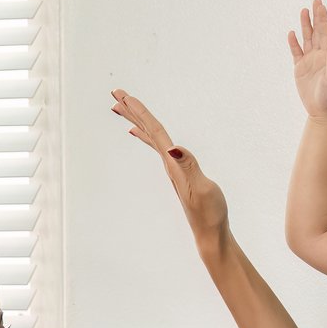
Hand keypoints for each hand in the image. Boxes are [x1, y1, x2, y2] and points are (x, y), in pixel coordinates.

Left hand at [116, 90, 229, 246]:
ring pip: (150, 138)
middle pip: (146, 131)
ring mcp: (172, 169)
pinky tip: (139, 134)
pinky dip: (147, 137)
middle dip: (131, 111)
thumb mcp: (202, 188)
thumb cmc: (209, 213)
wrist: (210, 235)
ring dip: (137, 120)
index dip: (140, 112)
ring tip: (123, 107)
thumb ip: (189, 166)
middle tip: (115, 92)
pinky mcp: (178, 174)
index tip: (124, 96)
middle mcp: (168, 164)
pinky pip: (158, 148)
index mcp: (172, 164)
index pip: (154, 132)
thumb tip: (173, 148)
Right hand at [287, 0, 326, 118]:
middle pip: (317, 31)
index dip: (323, 18)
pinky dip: (294, 43)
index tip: (320, 5)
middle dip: (316, 16)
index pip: (326, 32)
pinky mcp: (301, 69)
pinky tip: (291, 34)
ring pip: (307, 39)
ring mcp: (310, 61)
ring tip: (303, 11)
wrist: (324, 112)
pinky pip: (296, 53)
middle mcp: (320, 55)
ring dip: (305, 26)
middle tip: (315, 0)